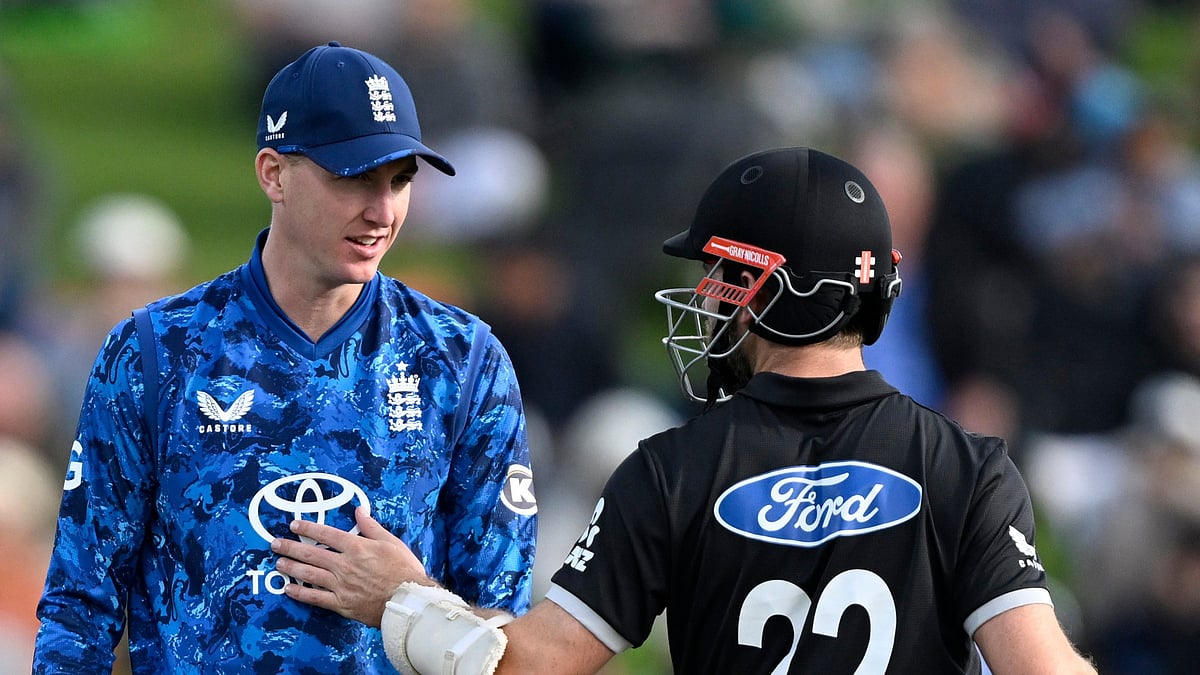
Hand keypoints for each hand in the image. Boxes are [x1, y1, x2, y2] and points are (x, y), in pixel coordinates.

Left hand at [271, 505, 428, 626]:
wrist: (407, 601)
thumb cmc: (404, 570)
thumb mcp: (391, 542)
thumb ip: (372, 527)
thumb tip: (360, 511)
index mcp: (356, 547)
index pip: (327, 534)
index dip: (308, 528)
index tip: (294, 525)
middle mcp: (344, 565)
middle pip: (312, 553)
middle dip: (291, 547)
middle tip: (276, 544)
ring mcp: (340, 585)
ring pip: (309, 574)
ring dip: (291, 568)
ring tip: (279, 563)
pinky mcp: (341, 604)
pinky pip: (315, 598)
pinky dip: (300, 593)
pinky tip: (289, 589)